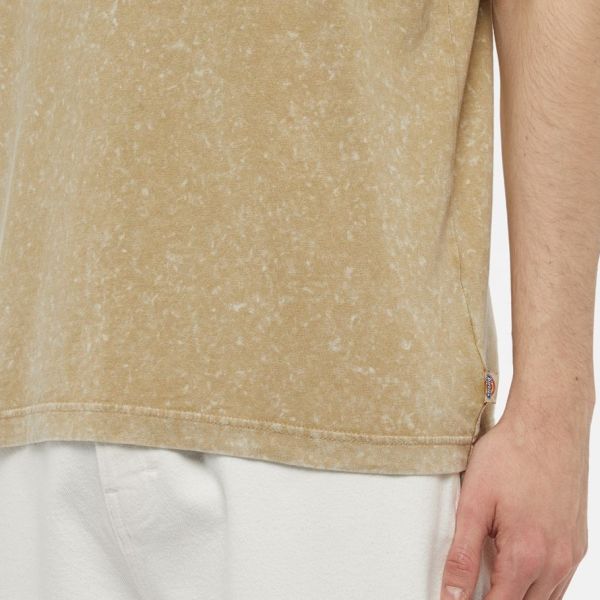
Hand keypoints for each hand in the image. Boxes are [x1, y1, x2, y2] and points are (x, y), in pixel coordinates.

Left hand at [439, 381, 592, 599]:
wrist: (548, 425)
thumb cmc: (511, 455)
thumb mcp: (473, 503)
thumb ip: (462, 555)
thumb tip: (451, 595)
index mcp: (526, 557)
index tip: (456, 598)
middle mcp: (555, 562)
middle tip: (469, 586)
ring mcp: (570, 554)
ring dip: (516, 595)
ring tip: (490, 574)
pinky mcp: (577, 542)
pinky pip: (558, 582)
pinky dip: (536, 584)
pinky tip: (515, 564)